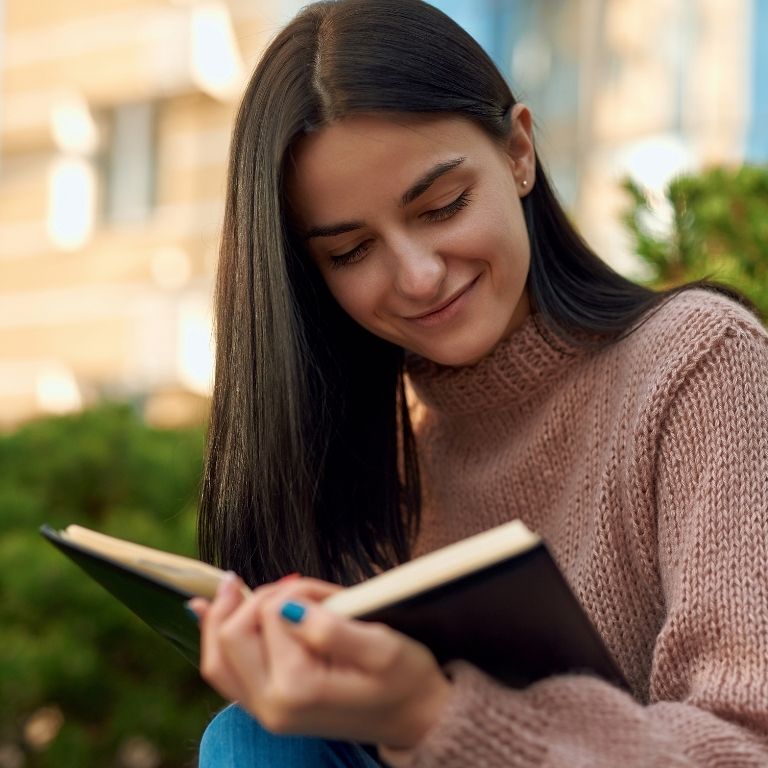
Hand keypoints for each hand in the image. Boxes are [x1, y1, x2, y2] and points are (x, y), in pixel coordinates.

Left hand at [188, 575, 452, 753]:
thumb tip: (288, 607)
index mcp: (298, 690)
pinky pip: (222, 671)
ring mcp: (265, 711)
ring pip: (217, 655)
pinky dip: (214, 635)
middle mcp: (272, 707)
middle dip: (259, 599)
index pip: (269, 615)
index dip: (296, 591)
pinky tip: (205, 608)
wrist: (416, 716)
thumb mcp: (383, 647)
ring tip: (241, 587)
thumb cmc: (405, 677)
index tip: (327, 592)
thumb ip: (332, 628)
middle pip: (231, 635)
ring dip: (229, 614)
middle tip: (296, 588)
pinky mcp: (266, 706)